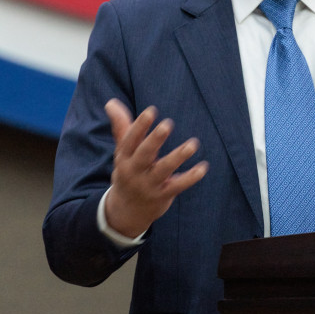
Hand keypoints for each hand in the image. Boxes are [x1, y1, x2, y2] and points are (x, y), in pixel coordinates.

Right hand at [103, 99, 207, 238]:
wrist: (126, 211)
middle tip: (167, 124)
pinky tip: (203, 167)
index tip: (151, 111)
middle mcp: (134, 171)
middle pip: (144, 154)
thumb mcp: (122, 152)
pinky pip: (177, 186)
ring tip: (193, 144)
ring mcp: (148, 184)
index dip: (139, 126)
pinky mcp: (162, 195)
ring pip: (163, 170)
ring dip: (178, 157)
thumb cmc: (127, 172)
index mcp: (124, 157)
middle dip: (155, 140)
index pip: (130, 140)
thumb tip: (111, 102)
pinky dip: (190, 177)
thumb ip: (121, 126)